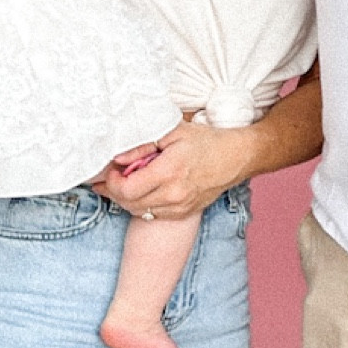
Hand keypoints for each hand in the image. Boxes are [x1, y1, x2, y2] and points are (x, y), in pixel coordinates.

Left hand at [95, 121, 245, 220]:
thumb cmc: (206, 141)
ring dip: (126, 199)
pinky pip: (153, 215)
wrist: (236, 158)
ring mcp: (180, 207)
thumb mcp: (173, 132)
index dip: (112, 182)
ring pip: (139, 212)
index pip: (126, 189)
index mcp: (169, 171)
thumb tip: (117, 158)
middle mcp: (174, 194)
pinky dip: (142, 205)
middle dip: (114, 191)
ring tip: (124, 183)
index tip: (111, 171)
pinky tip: (142, 191)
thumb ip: (142, 146)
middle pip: (129, 203)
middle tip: (110, 177)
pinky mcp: (184, 213)